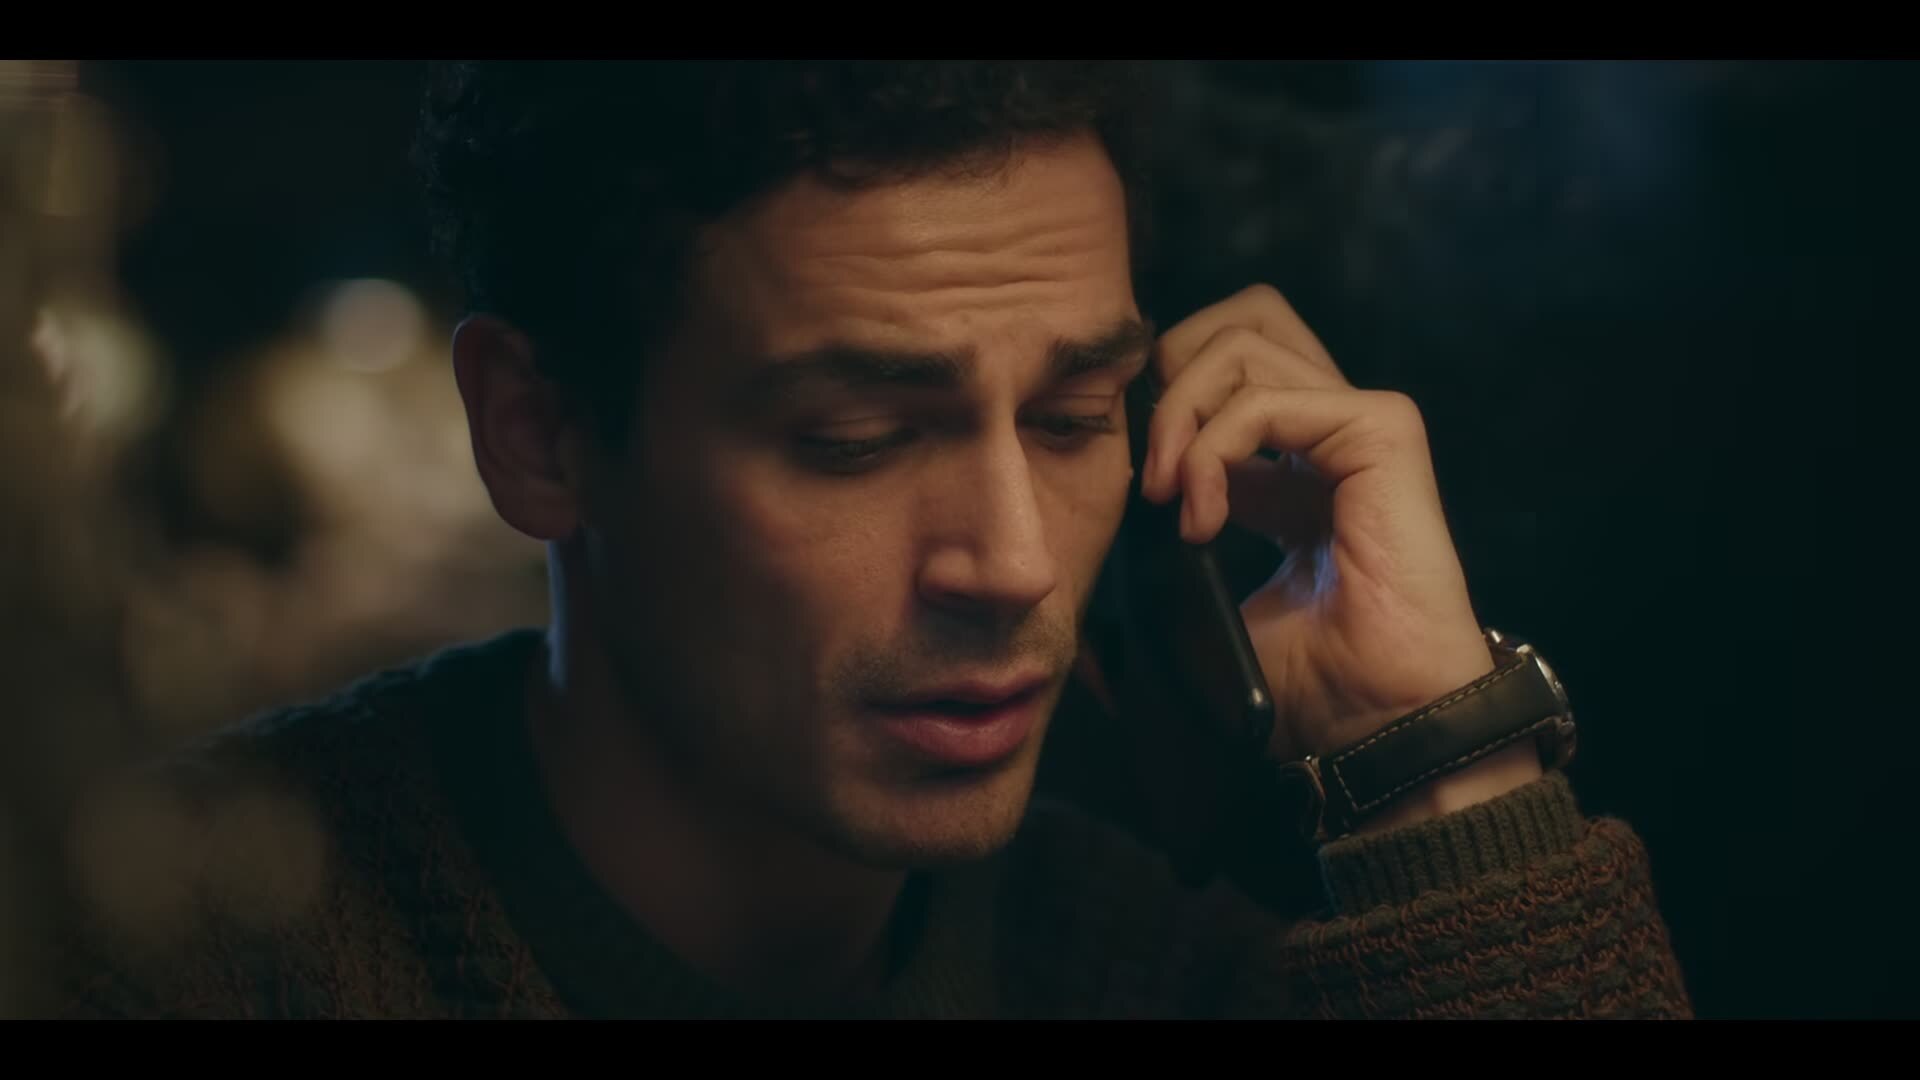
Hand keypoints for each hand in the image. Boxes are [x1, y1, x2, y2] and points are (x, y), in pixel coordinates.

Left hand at [1141, 286, 1526, 812]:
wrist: (1377, 722)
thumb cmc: (1311, 684)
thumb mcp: (1209, 612)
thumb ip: (1167, 558)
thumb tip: (1102, 552)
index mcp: (1290, 463)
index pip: (1217, 370)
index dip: (1158, 403)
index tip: (1132, 488)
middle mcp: (1325, 430)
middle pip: (1240, 319)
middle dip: (1171, 370)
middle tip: (1148, 465)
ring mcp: (1357, 422)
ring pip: (1243, 342)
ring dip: (1179, 415)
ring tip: (1168, 499)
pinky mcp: (1381, 430)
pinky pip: (1265, 398)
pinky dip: (1212, 448)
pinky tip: (1201, 518)